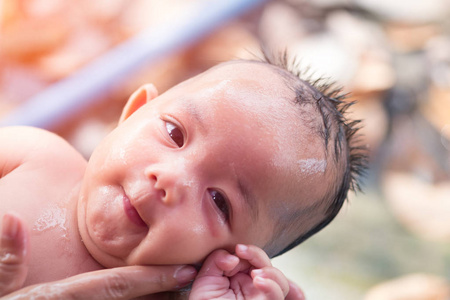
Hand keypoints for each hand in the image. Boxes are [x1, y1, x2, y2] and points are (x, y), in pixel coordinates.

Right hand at [0, 213, 196, 299]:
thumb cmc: (1, 298)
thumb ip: (5, 258)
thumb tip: (12, 220)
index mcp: (62, 299)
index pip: (115, 287)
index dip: (152, 278)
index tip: (185, 271)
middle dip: (166, 293)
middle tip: (201, 277)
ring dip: (158, 298)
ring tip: (187, 285)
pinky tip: (155, 294)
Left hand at [189, 244, 304, 299]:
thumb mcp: (205, 282)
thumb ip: (216, 262)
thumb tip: (234, 255)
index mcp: (239, 278)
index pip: (250, 259)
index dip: (246, 252)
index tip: (238, 249)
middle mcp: (253, 287)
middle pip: (267, 265)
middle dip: (257, 255)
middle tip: (242, 251)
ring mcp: (261, 297)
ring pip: (279, 281)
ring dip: (271, 272)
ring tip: (255, 273)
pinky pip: (276, 296)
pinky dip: (272, 286)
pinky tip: (259, 282)